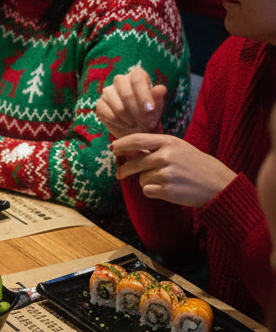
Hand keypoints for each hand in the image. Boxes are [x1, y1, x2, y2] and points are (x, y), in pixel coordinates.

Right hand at [96, 67, 166, 141]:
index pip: (137, 79)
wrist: (137, 129)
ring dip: (131, 120)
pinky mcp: (100, 105)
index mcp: (136, 75)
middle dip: (138, 112)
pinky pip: (109, 115)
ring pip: (119, 107)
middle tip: (147, 124)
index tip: (150, 109)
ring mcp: (108, 92)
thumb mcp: (157, 107)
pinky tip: (126, 125)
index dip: (144, 95)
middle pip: (127, 94)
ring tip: (138, 124)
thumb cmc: (149, 114)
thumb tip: (160, 89)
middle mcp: (120, 80)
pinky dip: (120, 123)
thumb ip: (158, 97)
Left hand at [110, 133, 236, 207]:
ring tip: (165, 180)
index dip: (121, 144)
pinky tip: (167, 189)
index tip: (113, 148)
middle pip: (134, 163)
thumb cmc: (196, 165)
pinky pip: (147, 191)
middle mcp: (166, 156)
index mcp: (169, 142)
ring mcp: (166, 174)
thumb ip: (157, 147)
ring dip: (147, 181)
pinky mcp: (167, 190)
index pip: (137, 140)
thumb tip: (129, 151)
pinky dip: (153, 191)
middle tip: (119, 173)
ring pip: (141, 179)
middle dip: (124, 169)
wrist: (217, 184)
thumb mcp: (179, 148)